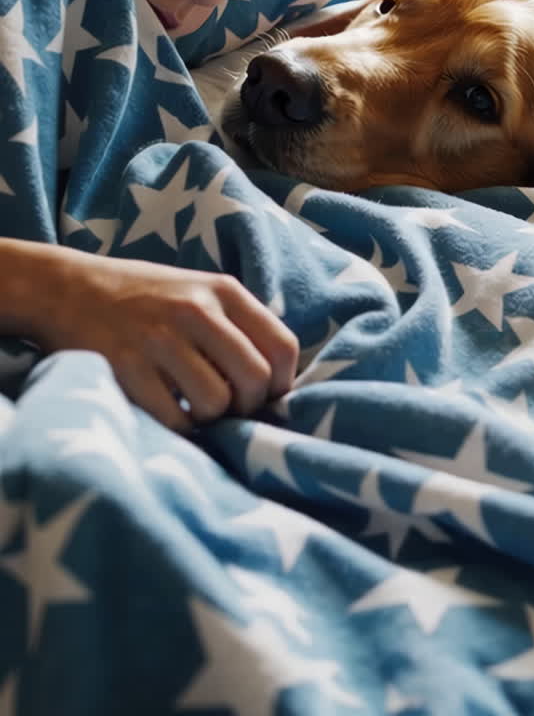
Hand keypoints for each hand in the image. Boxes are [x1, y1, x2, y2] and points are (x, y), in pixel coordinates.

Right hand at [21, 245, 297, 432]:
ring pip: (217, 403)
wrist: (68, 288)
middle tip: (227, 409)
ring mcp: (159, 339)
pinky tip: (166, 410)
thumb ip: (237, 327)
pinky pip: (175, 419)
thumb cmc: (144, 299)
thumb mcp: (198, 292)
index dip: (282, 383)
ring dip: (210, 419)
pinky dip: (178, 427)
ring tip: (192, 406)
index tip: (264, 396)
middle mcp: (196, 310)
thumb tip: (276, 387)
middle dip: (248, 407)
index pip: (282, 347)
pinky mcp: (127, 368)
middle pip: (256, 380)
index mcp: (222, 290)